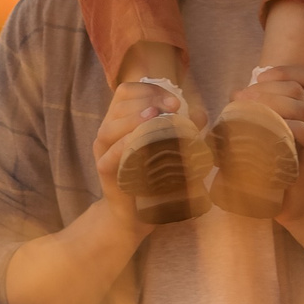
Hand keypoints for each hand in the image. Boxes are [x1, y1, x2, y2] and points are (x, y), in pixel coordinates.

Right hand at [91, 77, 181, 232]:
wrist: (136, 214)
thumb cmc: (154, 177)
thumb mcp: (171, 149)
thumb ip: (183, 129)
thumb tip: (200, 113)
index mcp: (122, 121)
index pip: (128, 91)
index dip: (150, 89)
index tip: (175, 100)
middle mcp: (109, 132)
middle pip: (121, 104)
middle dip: (148, 100)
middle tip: (173, 106)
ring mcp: (104, 152)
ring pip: (110, 127)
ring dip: (133, 119)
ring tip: (155, 117)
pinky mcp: (105, 172)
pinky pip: (109, 155)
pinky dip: (123, 145)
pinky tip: (140, 140)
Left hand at [230, 66, 303, 224]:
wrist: (299, 205)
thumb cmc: (279, 169)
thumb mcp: (268, 135)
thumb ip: (257, 114)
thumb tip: (234, 94)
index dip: (282, 71)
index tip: (257, 78)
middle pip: (298, 88)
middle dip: (267, 88)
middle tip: (241, 98)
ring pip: (302, 107)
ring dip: (272, 104)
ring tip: (248, 109)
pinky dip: (288, 127)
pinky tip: (270, 128)